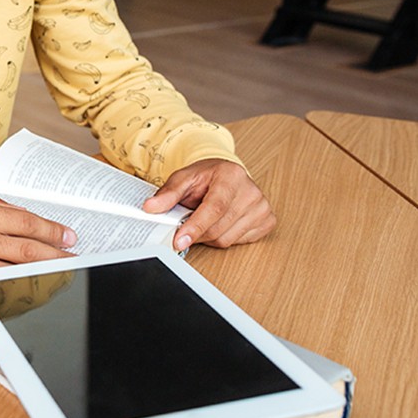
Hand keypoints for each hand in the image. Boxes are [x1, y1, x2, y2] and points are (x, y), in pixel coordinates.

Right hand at [0, 184, 76, 300]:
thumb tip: (20, 214)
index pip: (27, 223)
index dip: (53, 232)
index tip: (69, 237)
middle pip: (29, 251)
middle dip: (57, 256)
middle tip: (75, 259)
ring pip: (16, 274)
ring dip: (42, 277)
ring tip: (62, 278)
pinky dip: (15, 291)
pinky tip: (30, 292)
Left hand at [142, 160, 274, 251]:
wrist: (226, 174)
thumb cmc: (207, 176)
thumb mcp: (184, 178)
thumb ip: (167, 193)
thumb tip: (150, 207)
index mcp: (231, 176)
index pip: (214, 207)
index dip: (196, 226)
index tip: (180, 241)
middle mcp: (251, 191)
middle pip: (218, 228)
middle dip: (197, 232)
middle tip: (187, 223)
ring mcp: (262, 207)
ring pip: (226, 239)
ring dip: (209, 236)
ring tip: (205, 218)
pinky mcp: (267, 220)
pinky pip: (238, 242)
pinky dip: (224, 237)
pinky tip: (222, 222)